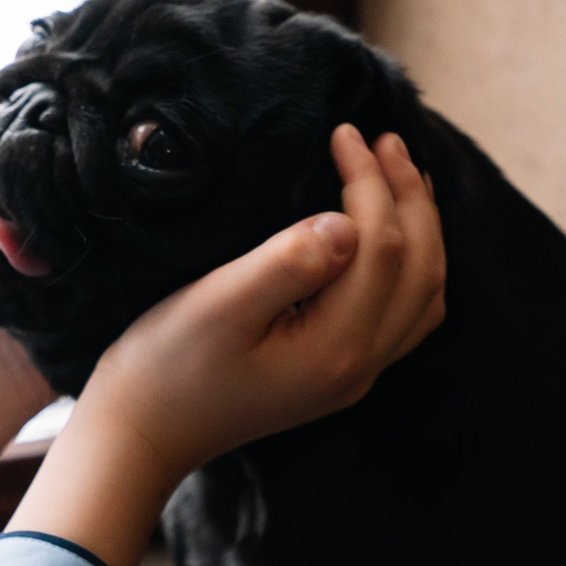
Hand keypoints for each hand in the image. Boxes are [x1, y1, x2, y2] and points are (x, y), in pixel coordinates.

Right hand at [8, 125, 445, 565]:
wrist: (142, 433)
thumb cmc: (165, 367)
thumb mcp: (216, 306)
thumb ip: (287, 263)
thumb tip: (347, 222)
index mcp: (335, 348)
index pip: (381, 248)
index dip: (370, 183)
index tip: (343, 132)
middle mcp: (360, 367)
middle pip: (419, 270)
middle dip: (409, 197)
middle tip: (385, 139)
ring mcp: (354, 375)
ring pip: (423, 295)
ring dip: (421, 230)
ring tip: (401, 175)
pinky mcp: (338, 374)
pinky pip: (405, 315)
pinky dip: (412, 265)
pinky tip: (389, 237)